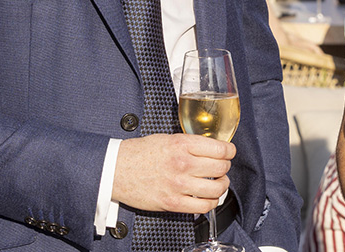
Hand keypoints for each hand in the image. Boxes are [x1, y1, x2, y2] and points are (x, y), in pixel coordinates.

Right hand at [112, 133, 234, 214]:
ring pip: (217, 188)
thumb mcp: (166, 138)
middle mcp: (182, 164)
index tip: (229, 152)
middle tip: (222, 167)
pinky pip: (203, 206)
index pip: (220, 148)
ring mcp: (178, 185)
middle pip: (221, 167)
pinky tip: (208, 197)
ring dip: (222, 185)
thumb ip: (189, 143)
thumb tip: (210, 147)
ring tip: (218, 183)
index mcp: (181, 144)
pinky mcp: (173, 203)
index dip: (229, 151)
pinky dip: (211, 202)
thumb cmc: (138, 154)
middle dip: (225, 167)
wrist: (115, 170)